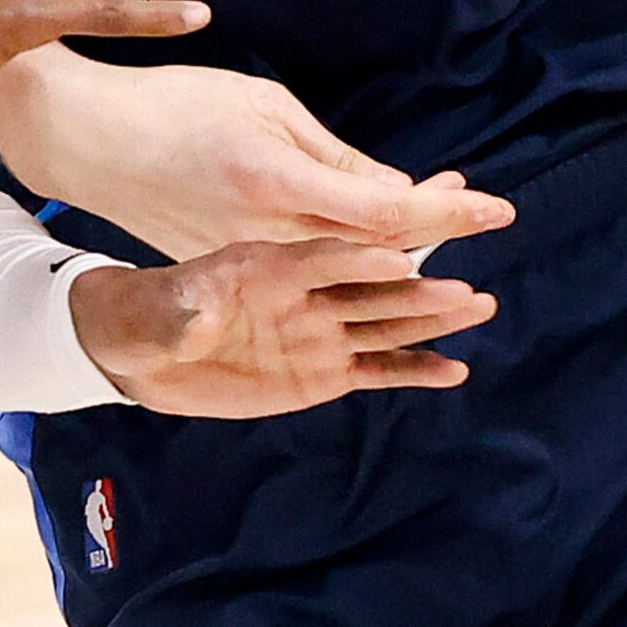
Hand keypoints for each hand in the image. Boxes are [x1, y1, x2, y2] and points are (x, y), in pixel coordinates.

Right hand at [0, 51, 513, 260]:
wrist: (89, 140)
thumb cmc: (177, 104)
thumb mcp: (266, 108)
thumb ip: (336, 160)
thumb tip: (400, 195)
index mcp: (276, 182)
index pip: (388, 214)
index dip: (450, 214)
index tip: (499, 209)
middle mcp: (266, 233)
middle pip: (376, 253)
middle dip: (437, 233)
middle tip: (477, 206)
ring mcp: (246, 259)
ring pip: (343, 272)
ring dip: (400, 255)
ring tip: (444, 233)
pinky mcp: (230, 269)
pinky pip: (306, 277)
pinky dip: (349, 262)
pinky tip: (379, 251)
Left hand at [68, 240, 497, 417]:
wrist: (148, 347)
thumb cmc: (149, 313)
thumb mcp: (162, 308)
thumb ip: (187, 309)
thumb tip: (198, 310)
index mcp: (270, 264)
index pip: (322, 257)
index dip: (358, 258)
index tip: (400, 256)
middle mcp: (306, 294)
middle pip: (370, 287)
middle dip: (418, 287)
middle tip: (466, 287)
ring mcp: (318, 330)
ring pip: (384, 322)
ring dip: (429, 317)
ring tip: (478, 307)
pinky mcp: (322, 369)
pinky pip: (376, 368)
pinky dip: (413, 368)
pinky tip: (453, 369)